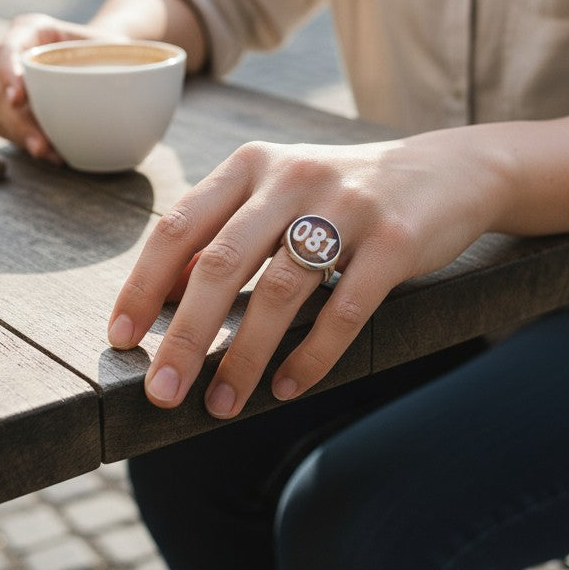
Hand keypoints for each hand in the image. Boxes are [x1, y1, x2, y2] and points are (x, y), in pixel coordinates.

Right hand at [0, 12, 115, 161]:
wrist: (102, 56)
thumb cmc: (106, 46)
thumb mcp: (116, 42)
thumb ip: (126, 53)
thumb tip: (152, 75)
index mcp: (31, 30)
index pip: (7, 49)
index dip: (8, 73)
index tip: (19, 98)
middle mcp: (12, 55)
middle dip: (19, 121)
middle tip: (41, 144)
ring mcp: (8, 83)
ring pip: (2, 115)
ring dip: (24, 138)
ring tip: (51, 155)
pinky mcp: (12, 108)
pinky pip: (11, 130)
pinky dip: (29, 143)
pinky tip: (53, 155)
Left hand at [107, 133, 493, 418]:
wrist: (446, 172)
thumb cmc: (345, 193)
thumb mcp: (280, 190)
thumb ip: (226, 229)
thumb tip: (164, 292)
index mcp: (253, 165)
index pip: (179, 226)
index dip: (144, 285)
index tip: (122, 338)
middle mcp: (292, 177)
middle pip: (221, 263)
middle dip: (184, 336)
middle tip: (161, 391)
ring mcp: (346, 206)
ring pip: (279, 291)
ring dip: (245, 357)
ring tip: (222, 404)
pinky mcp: (393, 240)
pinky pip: (343, 309)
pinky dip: (312, 355)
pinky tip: (289, 387)